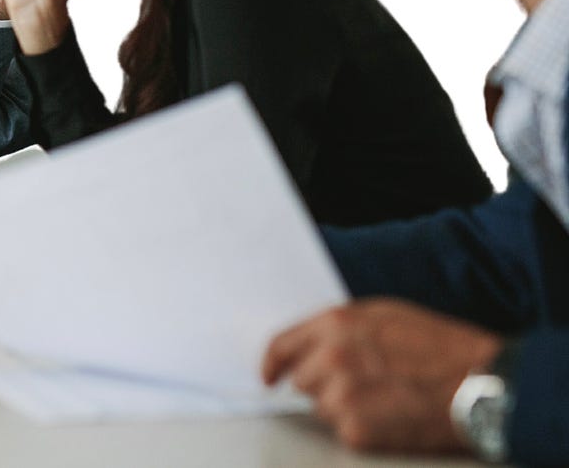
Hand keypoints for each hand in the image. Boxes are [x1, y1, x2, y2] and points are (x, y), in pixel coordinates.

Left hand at [261, 299, 501, 452]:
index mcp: (335, 324)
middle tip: (363, 385)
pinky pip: (344, 432)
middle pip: (301, 382)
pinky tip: (391, 417)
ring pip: (322, 409)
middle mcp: (331, 358)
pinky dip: (363, 430)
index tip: (269, 376)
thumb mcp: (384, 315)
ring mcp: (341, 396)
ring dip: (344, 408)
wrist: (478, 385)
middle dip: (322, 385)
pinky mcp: (356, 430)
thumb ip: (340, 327)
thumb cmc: (438, 347)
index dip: (272, 363)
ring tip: (385, 399)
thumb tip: (310, 344)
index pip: (281, 346)